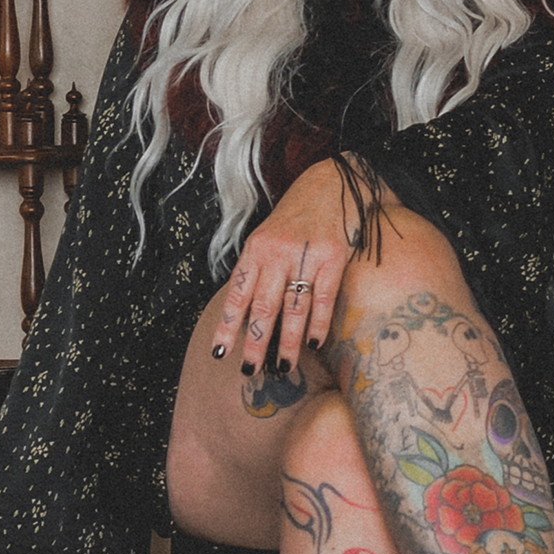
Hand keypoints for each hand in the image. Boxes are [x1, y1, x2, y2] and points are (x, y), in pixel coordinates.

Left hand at [213, 159, 360, 377]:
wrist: (334, 182)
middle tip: (249, 370)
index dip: (227, 325)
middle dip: (255, 342)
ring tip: (282, 366)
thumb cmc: (297, 216)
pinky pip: (323, 297)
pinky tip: (314, 343)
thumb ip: (258, 270)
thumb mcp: (269, 236)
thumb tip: (245, 314)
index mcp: (256, 248)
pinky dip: (318, 323)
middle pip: (263, 306)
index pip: (237, 293)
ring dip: (287, 341)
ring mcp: (305, 254)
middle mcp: (277, 252)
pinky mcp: (333, 256)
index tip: (219, 353)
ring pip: (292, 306)